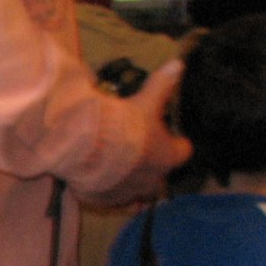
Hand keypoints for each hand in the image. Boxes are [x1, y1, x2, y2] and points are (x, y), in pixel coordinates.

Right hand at [78, 60, 192, 208]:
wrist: (82, 148)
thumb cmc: (120, 125)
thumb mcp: (142, 102)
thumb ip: (161, 86)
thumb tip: (179, 65)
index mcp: (167, 156)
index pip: (183, 151)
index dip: (175, 143)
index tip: (166, 135)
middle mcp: (152, 180)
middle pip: (160, 177)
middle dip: (151, 166)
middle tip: (135, 151)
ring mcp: (128, 193)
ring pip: (135, 191)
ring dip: (128, 180)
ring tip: (113, 166)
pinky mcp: (104, 201)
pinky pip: (110, 199)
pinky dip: (105, 190)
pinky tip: (95, 177)